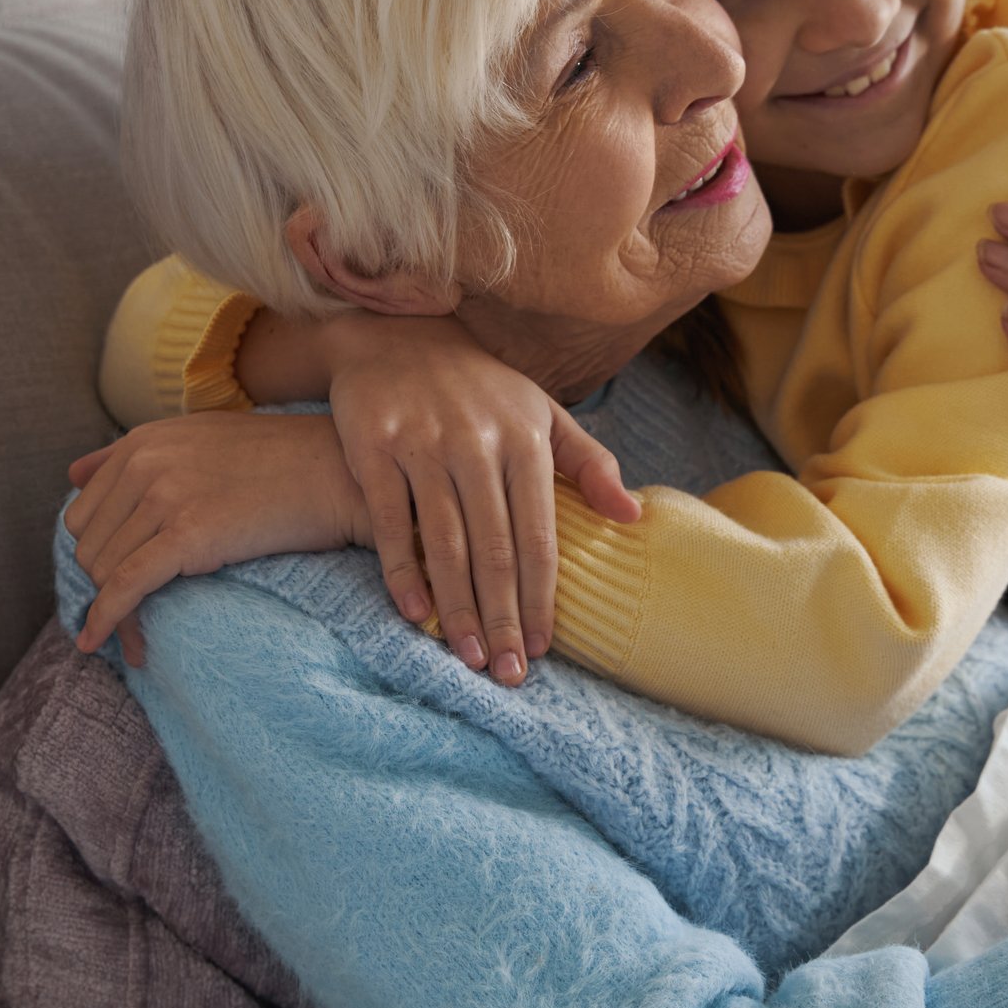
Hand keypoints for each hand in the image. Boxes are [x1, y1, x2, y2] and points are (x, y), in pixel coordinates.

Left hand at [64, 413, 370, 662]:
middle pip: (89, 546)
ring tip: (139, 640)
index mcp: (142, 442)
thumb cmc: (279, 462)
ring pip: (104, 571)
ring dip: (113, 612)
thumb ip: (133, 453)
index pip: (85, 513)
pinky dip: (105, 619)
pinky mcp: (187, 534)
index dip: (97, 556)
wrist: (337, 473)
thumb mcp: (198, 438)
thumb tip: (72, 471)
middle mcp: (144, 464)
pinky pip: (125, 586)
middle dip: (104, 588)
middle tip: (131, 620)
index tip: (116, 586)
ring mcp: (164, 496)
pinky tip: (97, 643)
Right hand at [319, 313, 639, 685]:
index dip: (542, 596)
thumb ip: (590, 465)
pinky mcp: (374, 445)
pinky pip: (392, 520)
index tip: (544, 646)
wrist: (396, 334)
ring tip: (469, 657)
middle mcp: (477, 442)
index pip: (539, 536)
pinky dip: (403, 571)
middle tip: (509, 673)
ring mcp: (423, 443)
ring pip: (445, 542)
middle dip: (504, 617)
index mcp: (526, 439)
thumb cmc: (481, 389)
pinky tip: (415, 613)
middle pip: (494, 549)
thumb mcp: (542, 413)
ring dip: (457, 607)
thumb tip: (633, 517)